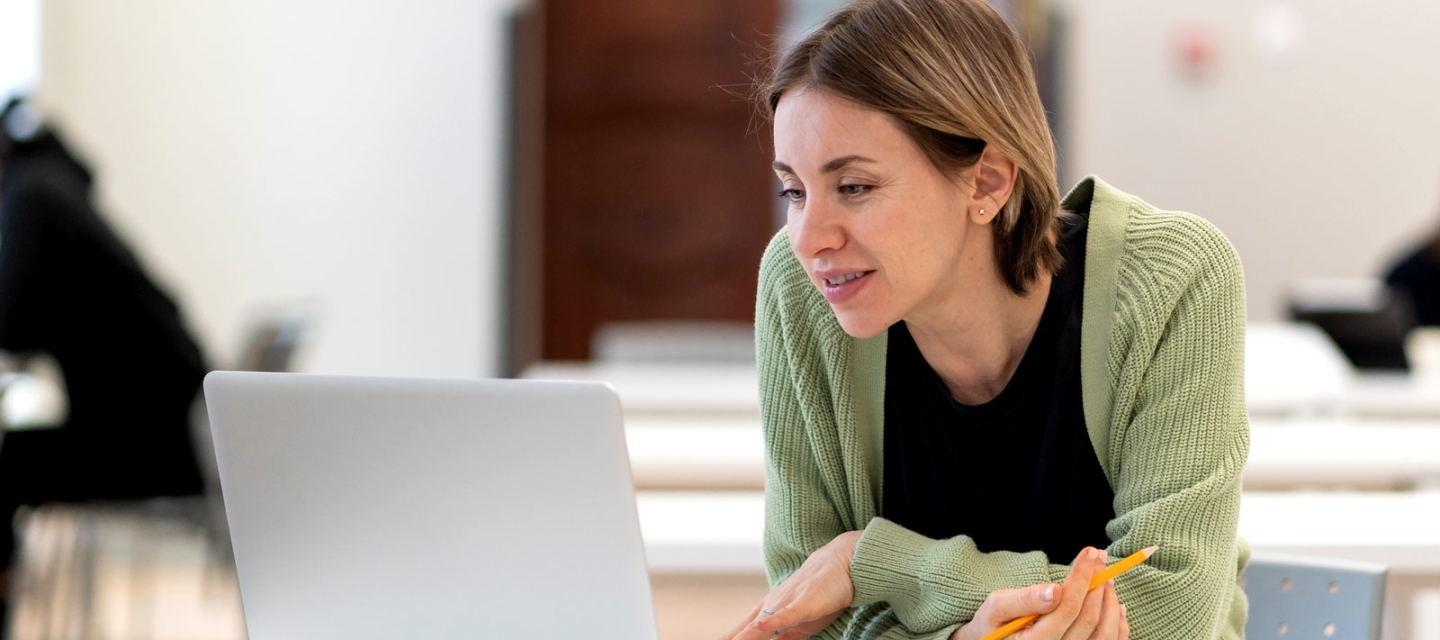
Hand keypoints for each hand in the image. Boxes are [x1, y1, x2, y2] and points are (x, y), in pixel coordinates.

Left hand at [725, 531, 862, 639]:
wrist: (840, 563)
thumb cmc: (819, 594)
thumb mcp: (799, 625)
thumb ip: (783, 637)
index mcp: (766, 612)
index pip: (740, 633)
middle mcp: (771, 606)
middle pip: (744, 632)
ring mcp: (786, 602)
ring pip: (759, 625)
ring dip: (745, 638)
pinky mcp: (805, 602)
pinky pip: (788, 613)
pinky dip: (773, 620)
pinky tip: (761, 626)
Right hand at [953, 547, 1128, 639]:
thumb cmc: (992, 624)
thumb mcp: (996, 607)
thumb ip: (1024, 599)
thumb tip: (1055, 590)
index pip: (1067, 607)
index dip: (1082, 577)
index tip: (1089, 553)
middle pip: (1088, 618)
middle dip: (1098, 583)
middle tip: (1100, 557)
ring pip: (1104, 634)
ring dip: (1110, 602)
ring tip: (1107, 578)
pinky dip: (1118, 625)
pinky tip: (1116, 604)